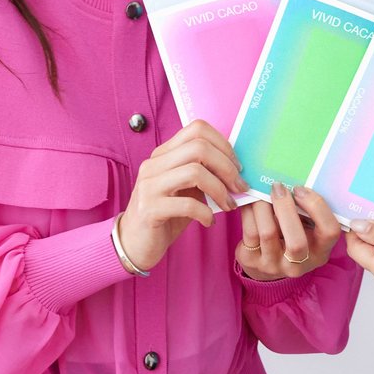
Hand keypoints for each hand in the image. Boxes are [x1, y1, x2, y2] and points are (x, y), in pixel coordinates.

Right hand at [117, 120, 247, 271]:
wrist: (133, 244)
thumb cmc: (167, 215)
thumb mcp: (187, 189)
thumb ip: (205, 174)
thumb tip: (238, 169)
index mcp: (164, 154)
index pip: (197, 129)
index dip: (223, 144)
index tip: (237, 166)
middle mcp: (154, 164)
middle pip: (199, 147)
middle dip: (227, 167)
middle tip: (240, 187)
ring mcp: (149, 185)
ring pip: (194, 172)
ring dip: (220, 190)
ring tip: (228, 205)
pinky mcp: (149, 209)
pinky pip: (187, 204)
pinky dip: (205, 213)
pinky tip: (208, 221)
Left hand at [236, 183, 342, 280]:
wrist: (267, 259)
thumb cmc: (293, 233)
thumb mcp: (307, 226)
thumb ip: (307, 210)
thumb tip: (294, 177)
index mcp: (320, 252)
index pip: (330, 232)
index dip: (318, 207)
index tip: (301, 189)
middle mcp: (299, 264)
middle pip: (297, 242)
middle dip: (286, 209)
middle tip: (278, 187)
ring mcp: (273, 265)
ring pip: (268, 233)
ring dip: (263, 205)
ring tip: (261, 191)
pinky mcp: (252, 260)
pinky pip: (250, 231)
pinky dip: (249, 210)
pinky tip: (251, 200)